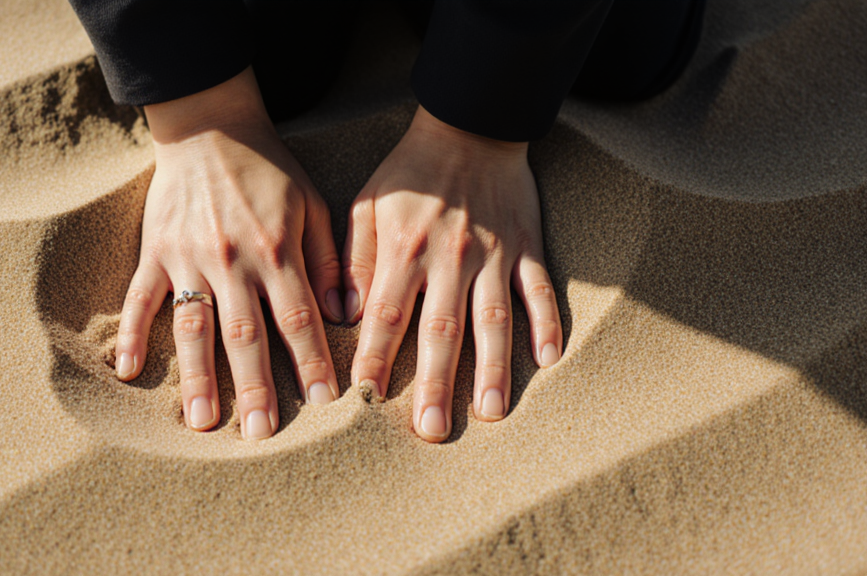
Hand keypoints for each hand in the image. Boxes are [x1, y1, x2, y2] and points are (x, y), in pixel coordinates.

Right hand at [115, 68, 343, 439]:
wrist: (210, 128)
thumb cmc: (269, 172)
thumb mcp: (313, 205)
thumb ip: (328, 262)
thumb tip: (342, 316)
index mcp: (276, 250)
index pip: (297, 318)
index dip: (310, 362)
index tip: (322, 404)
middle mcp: (232, 260)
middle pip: (244, 334)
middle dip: (255, 386)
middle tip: (260, 433)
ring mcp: (188, 258)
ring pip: (192, 326)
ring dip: (197, 376)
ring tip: (202, 421)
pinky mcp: (155, 253)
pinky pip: (139, 298)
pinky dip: (132, 333)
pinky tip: (127, 371)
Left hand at [343, 106, 562, 441]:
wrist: (469, 125)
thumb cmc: (409, 172)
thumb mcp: (366, 205)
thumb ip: (353, 260)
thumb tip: (342, 314)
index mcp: (403, 250)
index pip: (385, 316)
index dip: (374, 357)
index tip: (366, 398)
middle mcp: (448, 259)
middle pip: (441, 331)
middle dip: (434, 383)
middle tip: (431, 429)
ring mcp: (492, 255)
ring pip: (493, 319)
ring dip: (492, 368)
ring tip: (490, 413)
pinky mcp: (526, 246)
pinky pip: (539, 289)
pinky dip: (547, 322)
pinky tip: (549, 359)